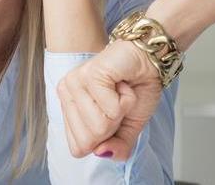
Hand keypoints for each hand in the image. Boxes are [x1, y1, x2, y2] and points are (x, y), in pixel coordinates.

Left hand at [57, 40, 161, 159]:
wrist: (149, 62)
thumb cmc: (136, 90)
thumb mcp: (129, 128)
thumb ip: (117, 147)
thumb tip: (100, 153)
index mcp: (68, 108)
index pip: (77, 148)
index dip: (102, 140)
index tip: (111, 117)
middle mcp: (65, 94)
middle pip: (87, 141)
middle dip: (112, 127)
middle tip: (117, 102)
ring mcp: (74, 83)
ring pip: (99, 127)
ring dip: (120, 111)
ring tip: (119, 91)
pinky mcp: (88, 75)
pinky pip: (111, 109)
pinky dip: (127, 100)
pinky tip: (122, 83)